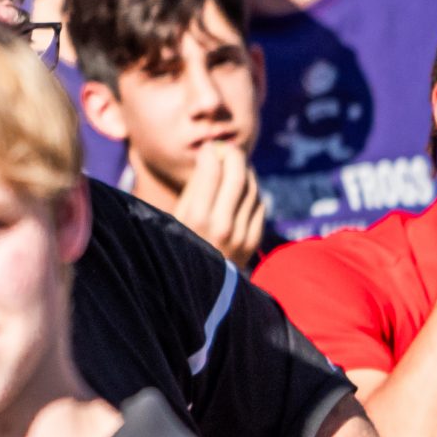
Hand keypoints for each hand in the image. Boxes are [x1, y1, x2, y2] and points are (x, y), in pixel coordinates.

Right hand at [171, 143, 267, 266]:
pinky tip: (241, 189)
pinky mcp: (254, 241)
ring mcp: (241, 234)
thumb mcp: (177, 216)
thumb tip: (211, 154)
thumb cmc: (180, 244)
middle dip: (233, 155)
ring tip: (234, 167)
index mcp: (196, 217)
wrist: (200, 288)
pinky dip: (251, 191)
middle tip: (227, 149)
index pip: (212, 170)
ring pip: (251, 188)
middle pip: (237, 175)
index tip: (208, 148)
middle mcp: (221, 225)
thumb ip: (196, 187)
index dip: (211, 152)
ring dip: (244, 171)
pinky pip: (259, 205)